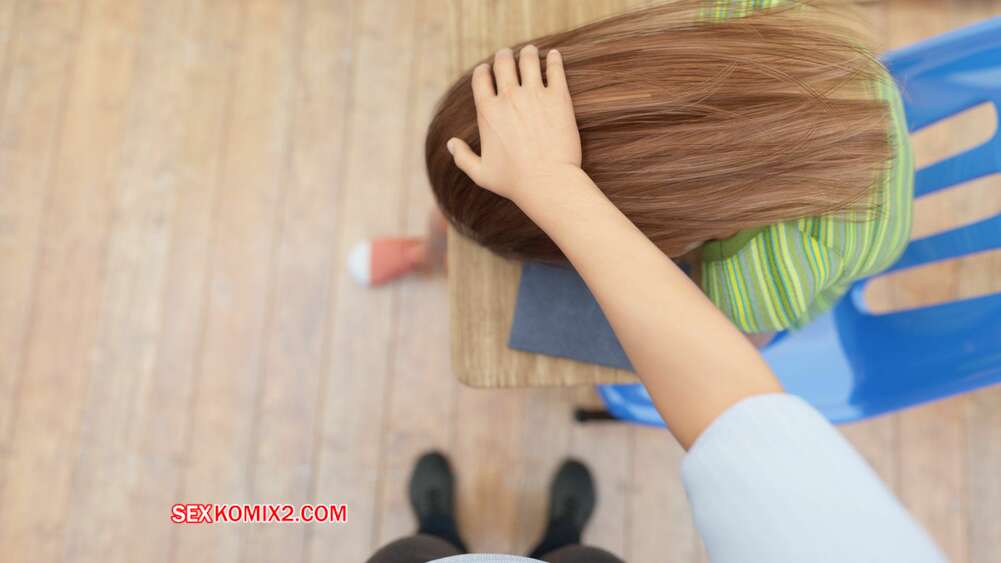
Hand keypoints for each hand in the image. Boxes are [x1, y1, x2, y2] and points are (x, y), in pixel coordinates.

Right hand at [447, 45, 581, 204]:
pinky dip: (554, 59)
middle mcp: (508, 98)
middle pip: (503, 63)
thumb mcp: (481, 174)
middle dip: (503, 56)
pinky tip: (554, 55)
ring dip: (528, 52)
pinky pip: (555, 68)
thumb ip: (463, 158)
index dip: (483, 71)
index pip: (480, 78)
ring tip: (530, 51)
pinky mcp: (558, 97)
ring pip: (528, 60)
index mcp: (487, 112)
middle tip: (508, 54)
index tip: (487, 70)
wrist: (547, 182)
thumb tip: (450, 144)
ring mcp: (534, 95)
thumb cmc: (514, 182)